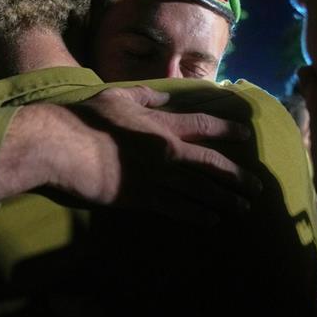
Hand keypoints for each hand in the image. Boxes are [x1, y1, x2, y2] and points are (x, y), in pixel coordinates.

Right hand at [0, 86, 260, 224]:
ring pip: (199, 191)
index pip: (204, 126)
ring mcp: (155, 178)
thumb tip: (167, 97)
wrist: (59, 147)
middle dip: (237, 176)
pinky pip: (176, 209)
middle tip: (257, 185)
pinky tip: (213, 220)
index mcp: (161, 125)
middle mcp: (165, 152)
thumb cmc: (85, 118)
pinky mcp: (139, 199)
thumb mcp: (118, 97)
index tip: (247, 134)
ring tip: (243, 207)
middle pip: (212, 165)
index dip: (229, 129)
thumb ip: (147, 98)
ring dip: (224, 200)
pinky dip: (197, 215)